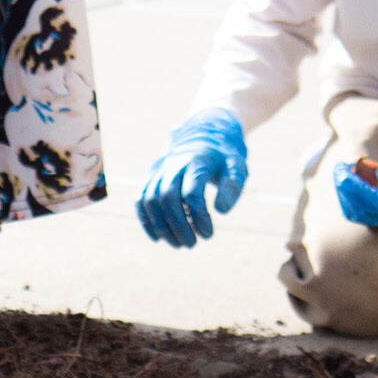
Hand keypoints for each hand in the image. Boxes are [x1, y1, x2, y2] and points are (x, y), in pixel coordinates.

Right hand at [137, 108, 248, 246]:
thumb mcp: (237, 167)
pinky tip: (157, 237)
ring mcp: (160, 169)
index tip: (208, 234)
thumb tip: (221, 210)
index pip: (192, 192)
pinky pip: (140, 197)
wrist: (204, 133)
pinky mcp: (152, 176)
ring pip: (151, 199)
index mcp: (198, 161)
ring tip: (178, 244)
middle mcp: (174, 164)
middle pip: (168, 197)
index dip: (199, 217)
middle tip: (192, 244)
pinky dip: (145, 218)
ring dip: (161, 226)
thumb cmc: (223, 156)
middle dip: (178, 225)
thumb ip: (232, 186)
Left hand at [333, 112, 377, 228]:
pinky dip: (346, 194)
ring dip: (343, 191)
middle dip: (346, 188)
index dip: (356, 188)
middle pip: (362, 210)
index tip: (344, 168)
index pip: (377, 203)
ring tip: (345, 167)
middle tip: (342, 164)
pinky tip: (348, 175)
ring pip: (354, 212)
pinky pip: (354, 210)